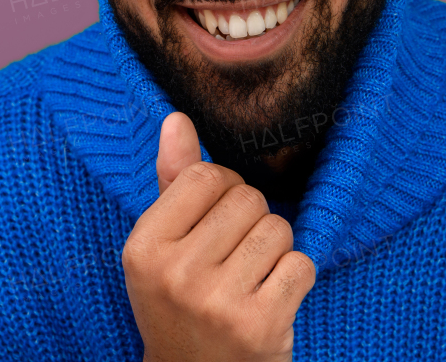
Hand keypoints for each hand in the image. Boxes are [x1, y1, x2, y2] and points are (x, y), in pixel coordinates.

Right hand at [122, 112, 314, 361]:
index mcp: (144, 246)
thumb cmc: (178, 302)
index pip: (206, 175)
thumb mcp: (162, 246)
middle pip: (247, 199)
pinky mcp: (260, 327)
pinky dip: (294, 278)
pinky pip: (301, 265)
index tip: (213, 224)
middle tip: (233, 258)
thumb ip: (172, 180)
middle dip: (251, 220)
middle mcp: (176, 274)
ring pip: (278, 228)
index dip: (222, 191)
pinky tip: (270, 299)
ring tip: (251, 277)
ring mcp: (218, 303)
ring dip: (275, 249)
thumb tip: (177, 119)